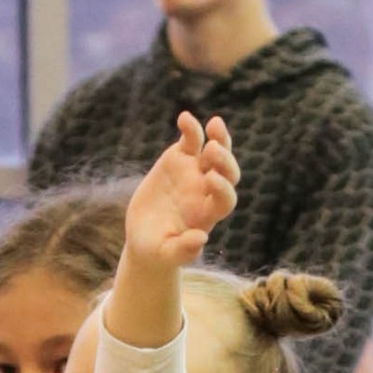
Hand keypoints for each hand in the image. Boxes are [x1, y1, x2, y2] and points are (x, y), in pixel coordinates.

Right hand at [122, 110, 238, 274]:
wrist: (145, 237)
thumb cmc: (158, 251)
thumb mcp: (166, 254)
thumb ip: (184, 250)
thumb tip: (202, 238)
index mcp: (209, 214)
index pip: (226, 199)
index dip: (223, 188)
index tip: (210, 179)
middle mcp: (207, 191)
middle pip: (228, 172)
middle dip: (224, 160)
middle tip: (213, 150)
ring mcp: (195, 172)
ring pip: (215, 151)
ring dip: (219, 138)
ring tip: (215, 124)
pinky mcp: (179, 159)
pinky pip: (190, 140)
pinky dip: (190, 128)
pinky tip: (184, 118)